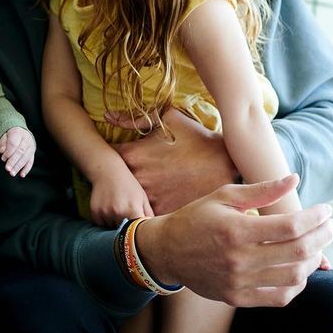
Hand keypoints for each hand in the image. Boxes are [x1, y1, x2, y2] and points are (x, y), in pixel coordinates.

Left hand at [0, 127, 34, 177]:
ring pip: (26, 157)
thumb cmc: (11, 136)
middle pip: (20, 151)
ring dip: (19, 166)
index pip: (14, 144)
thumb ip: (3, 143)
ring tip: (12, 173)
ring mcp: (31, 147)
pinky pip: (31, 162)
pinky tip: (22, 175)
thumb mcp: (5, 136)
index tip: (3, 158)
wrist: (22, 133)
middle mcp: (26, 140)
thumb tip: (2, 151)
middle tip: (7, 169)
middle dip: (13, 161)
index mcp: (18, 133)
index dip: (8, 152)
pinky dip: (26, 169)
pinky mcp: (33, 153)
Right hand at [90, 170, 153, 227]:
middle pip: (123, 232)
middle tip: (126, 219)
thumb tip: (154, 230)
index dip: (137, 233)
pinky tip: (108, 209)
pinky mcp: (96, 213)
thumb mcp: (142, 197)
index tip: (137, 231)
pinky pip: (101, 224)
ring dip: (114, 225)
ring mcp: (106, 213)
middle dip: (125, 229)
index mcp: (133, 210)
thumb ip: (149, 214)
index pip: (137, 232)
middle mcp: (119, 213)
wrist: (108, 172)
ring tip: (116, 211)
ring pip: (111, 229)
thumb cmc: (129, 185)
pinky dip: (104, 221)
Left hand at [109, 107, 237, 213]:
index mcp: (133, 155)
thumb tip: (108, 117)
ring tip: (146, 193)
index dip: (107, 161)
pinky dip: (150, 212)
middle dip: (119, 182)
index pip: (105, 159)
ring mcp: (149, 199)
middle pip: (115, 184)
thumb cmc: (197, 139)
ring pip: (131, 201)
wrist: (227, 165)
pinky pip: (148, 216)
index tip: (113, 162)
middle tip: (128, 180)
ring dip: (134, 198)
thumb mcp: (169, 119)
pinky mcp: (163, 214)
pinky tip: (160, 204)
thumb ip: (137, 118)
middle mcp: (136, 179)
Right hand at [134, 174, 332, 306]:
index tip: (326, 210)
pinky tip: (300, 268)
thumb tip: (295, 179)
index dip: (315, 218)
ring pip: (294, 277)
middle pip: (298, 252)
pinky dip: (298, 283)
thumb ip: (262, 190)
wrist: (168, 251)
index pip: (290, 226)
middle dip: (323, 237)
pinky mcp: (238, 298)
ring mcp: (239, 282)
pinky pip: (280, 297)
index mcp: (236, 230)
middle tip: (329, 226)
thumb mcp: (225, 197)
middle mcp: (239, 259)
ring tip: (317, 245)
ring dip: (315, 260)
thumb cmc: (197, 218)